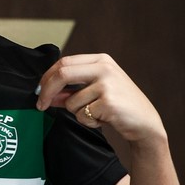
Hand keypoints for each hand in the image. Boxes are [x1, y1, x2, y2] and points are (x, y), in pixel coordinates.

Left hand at [35, 54, 165, 144]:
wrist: (145, 124)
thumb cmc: (118, 106)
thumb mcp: (94, 92)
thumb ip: (70, 90)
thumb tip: (45, 94)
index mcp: (100, 60)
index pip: (63, 63)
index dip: (46, 78)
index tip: (39, 91)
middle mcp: (104, 68)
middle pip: (62, 74)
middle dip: (46, 91)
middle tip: (40, 105)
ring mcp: (107, 84)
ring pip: (71, 101)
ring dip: (77, 113)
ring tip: (96, 114)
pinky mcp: (108, 102)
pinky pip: (82, 114)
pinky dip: (88, 121)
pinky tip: (104, 120)